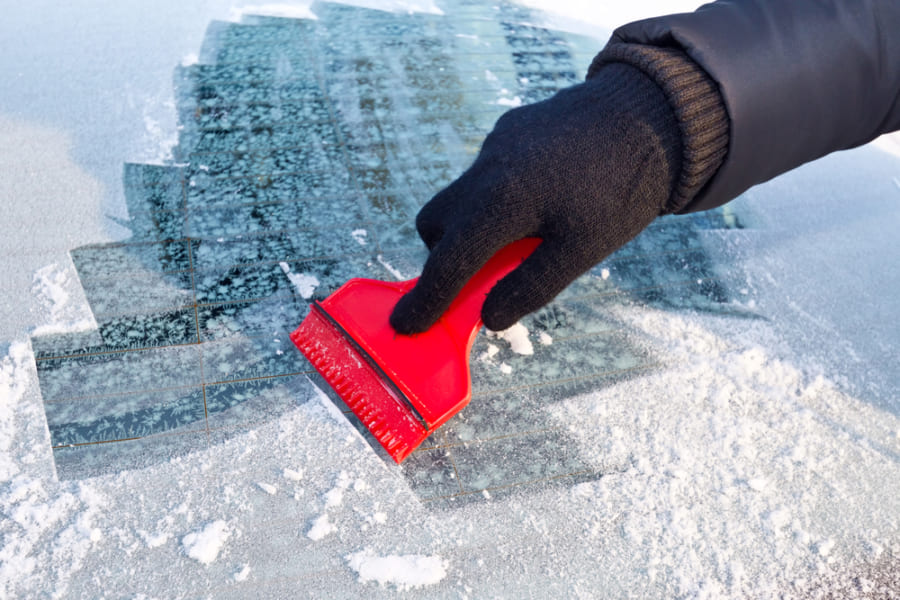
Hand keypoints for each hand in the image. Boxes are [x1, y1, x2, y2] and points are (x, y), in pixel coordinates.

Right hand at [390, 62, 681, 333]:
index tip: (406, 325)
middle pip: (435, 224)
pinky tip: (541, 200)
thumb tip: (488, 319)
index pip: (448, 262)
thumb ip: (530, 286)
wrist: (653, 112)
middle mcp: (486, 169)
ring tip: (523, 238)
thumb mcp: (582, 250)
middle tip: (480, 278)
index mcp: (501, 201)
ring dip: (472, 227)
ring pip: (459, 196)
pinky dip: (495, 199)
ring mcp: (495, 144)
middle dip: (445, 257)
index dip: (426, 300)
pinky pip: (484, 173)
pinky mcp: (510, 130)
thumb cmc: (623, 188)